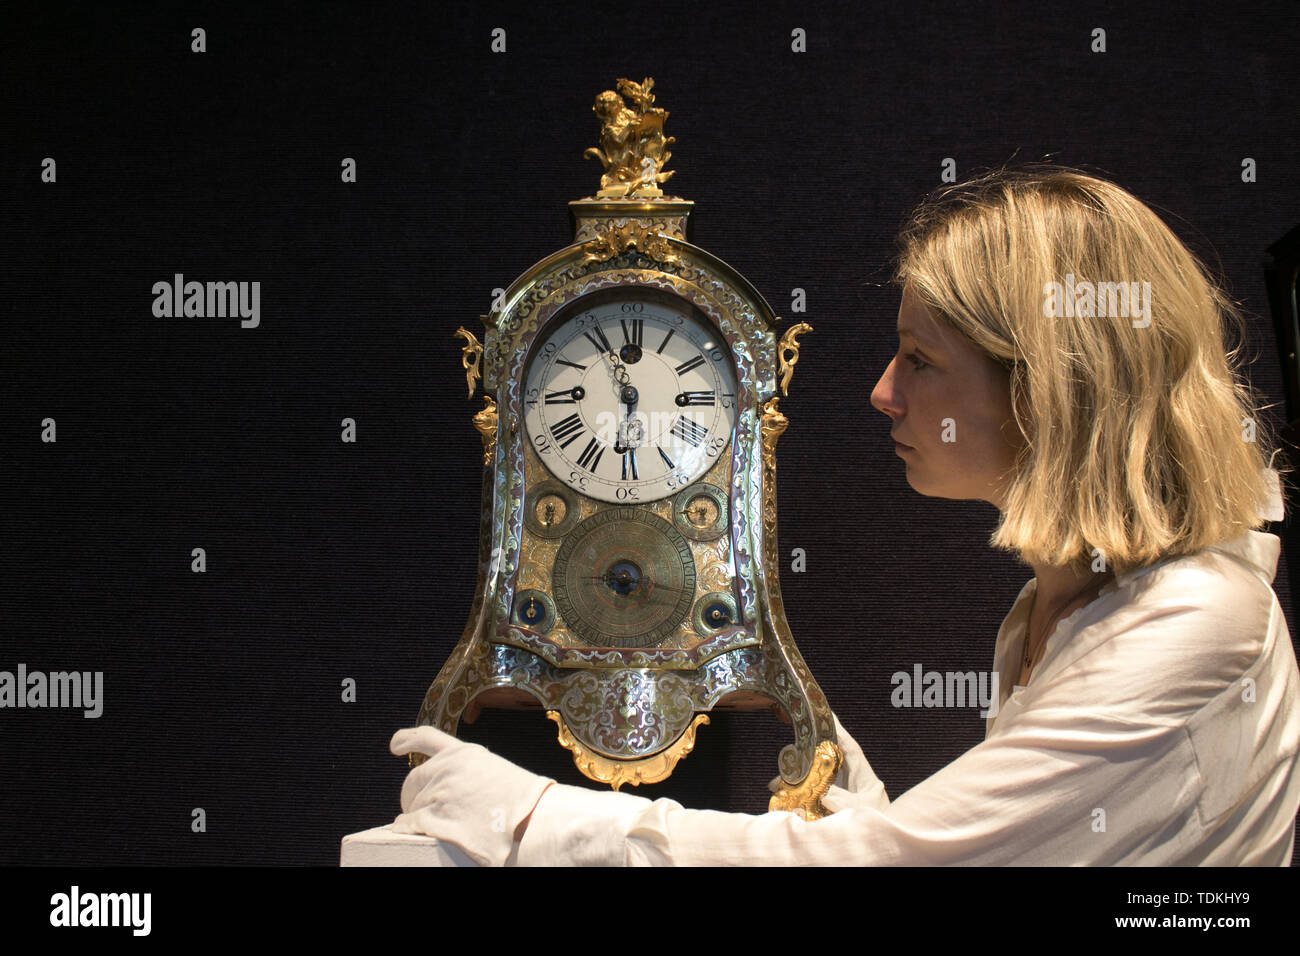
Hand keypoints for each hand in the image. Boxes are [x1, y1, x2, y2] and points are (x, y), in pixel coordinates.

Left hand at [389, 726, 555, 866]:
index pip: (427, 738)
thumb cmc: (526, 803)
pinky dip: (406, 830)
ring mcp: (439, 793)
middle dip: (412, 796)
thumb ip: (471, 776)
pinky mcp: (435, 819)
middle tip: (419, 810)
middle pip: (413, 780)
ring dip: (415, 817)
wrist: (536, 821)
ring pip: (411, 806)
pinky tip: (410, 834)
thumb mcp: (498, 774)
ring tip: (432, 828)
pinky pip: (408, 824)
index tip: (395, 744)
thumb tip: (456, 793)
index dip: (407, 739)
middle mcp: (448, 768)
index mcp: (465, 753)